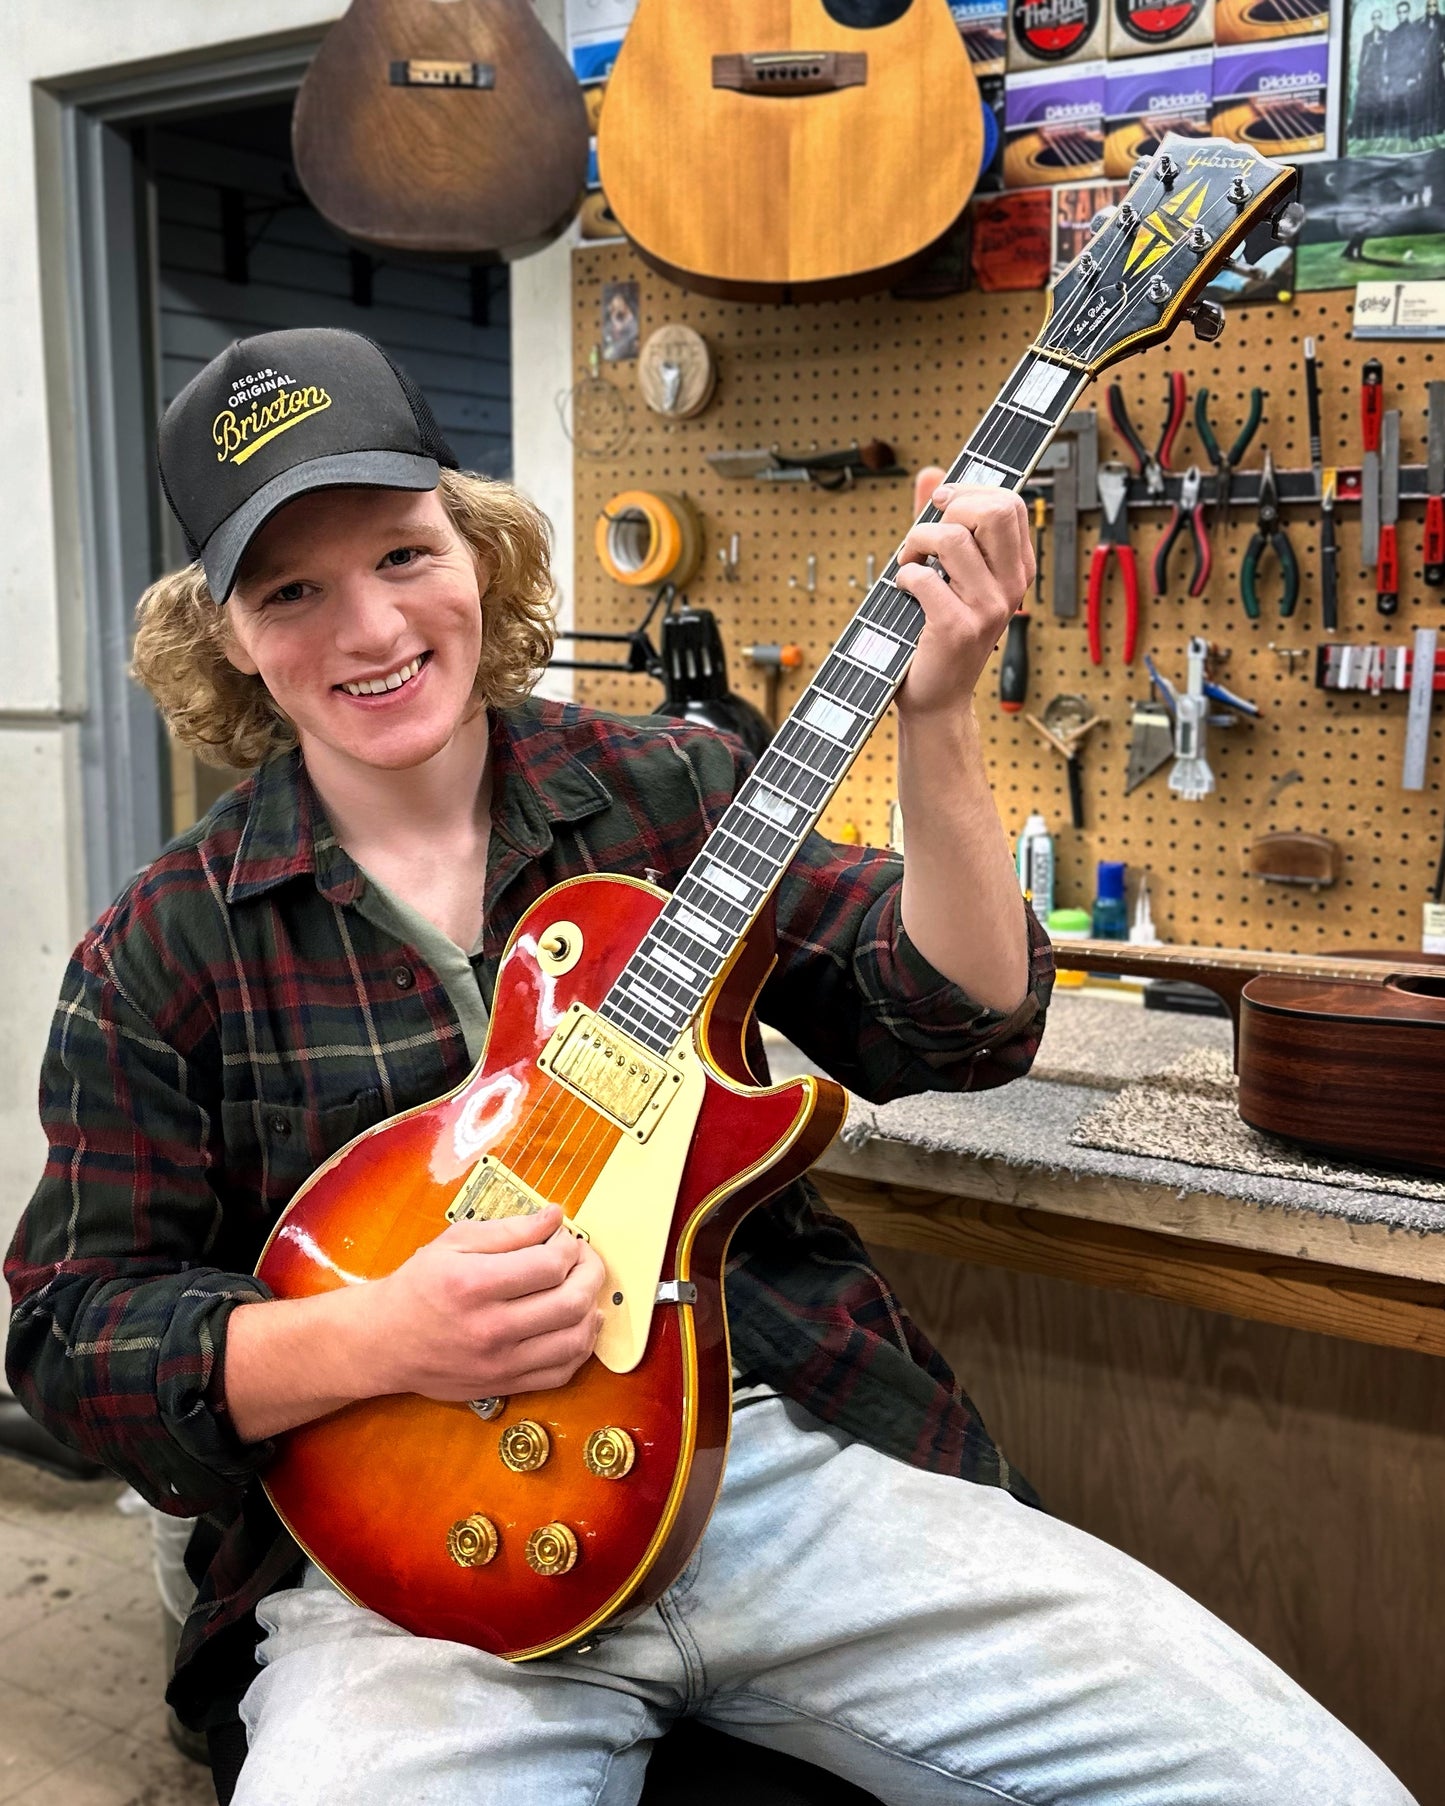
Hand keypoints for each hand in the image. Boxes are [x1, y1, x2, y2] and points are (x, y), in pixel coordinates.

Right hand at [362, 1205, 606, 1401]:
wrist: (385, 1341)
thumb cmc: (419, 1285)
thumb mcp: (454, 1242)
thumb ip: (510, 1229)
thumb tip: (556, 1216)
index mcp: (475, 1284)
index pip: (550, 1264)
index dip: (570, 1245)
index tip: (564, 1237)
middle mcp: (490, 1328)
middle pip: (571, 1303)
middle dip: (591, 1272)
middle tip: (584, 1259)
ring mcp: (500, 1363)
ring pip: (575, 1341)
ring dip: (592, 1309)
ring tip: (584, 1289)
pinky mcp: (505, 1386)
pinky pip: (562, 1372)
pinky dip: (581, 1346)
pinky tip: (578, 1324)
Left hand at [891, 465, 1033, 717]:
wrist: (937, 697)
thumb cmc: (939, 635)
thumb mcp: (949, 575)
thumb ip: (942, 524)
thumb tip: (932, 475)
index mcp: (1017, 570)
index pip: (1010, 504)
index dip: (970, 491)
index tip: (941, 503)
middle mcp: (1011, 587)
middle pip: (994, 509)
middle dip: (949, 509)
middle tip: (925, 535)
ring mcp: (988, 608)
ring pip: (952, 538)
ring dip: (916, 543)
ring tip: (909, 564)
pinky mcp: (958, 628)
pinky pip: (924, 577)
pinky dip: (904, 577)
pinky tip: (904, 591)